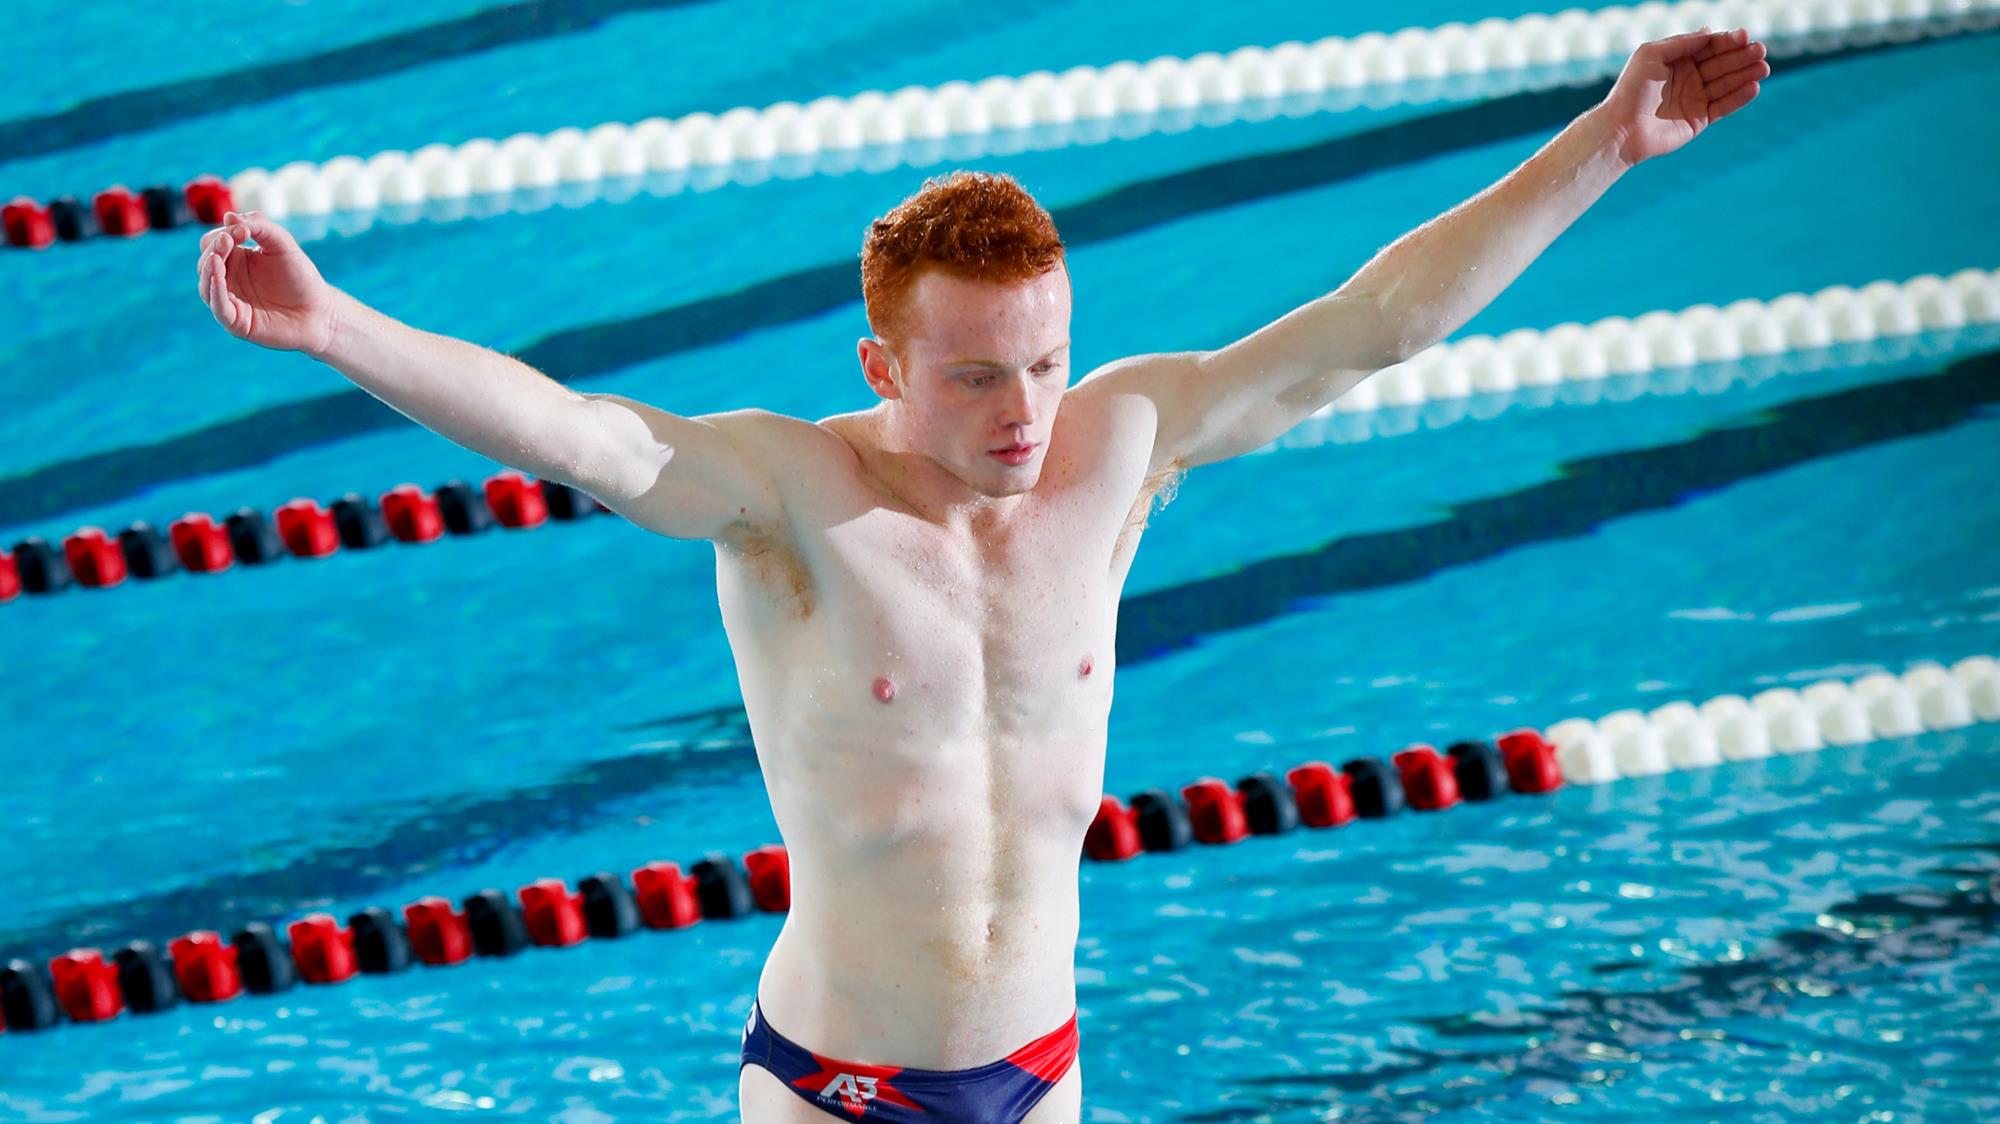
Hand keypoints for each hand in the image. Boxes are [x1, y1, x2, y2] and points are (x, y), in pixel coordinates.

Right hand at [195, 210, 339, 355]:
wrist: (320, 311)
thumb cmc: (301, 277)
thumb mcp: (282, 243)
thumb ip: (259, 225)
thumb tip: (228, 216)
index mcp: (235, 260)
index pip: (212, 243)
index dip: (221, 234)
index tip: (243, 231)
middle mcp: (229, 281)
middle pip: (205, 262)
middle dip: (213, 249)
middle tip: (227, 240)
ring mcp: (231, 302)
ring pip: (206, 285)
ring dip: (208, 270)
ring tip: (216, 257)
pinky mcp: (237, 323)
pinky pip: (219, 308)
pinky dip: (216, 293)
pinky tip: (218, 278)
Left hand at [1603, 26, 1769, 165]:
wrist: (1622, 129)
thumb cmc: (1632, 89)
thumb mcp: (1652, 55)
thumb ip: (1681, 42)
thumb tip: (1709, 31)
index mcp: (1677, 60)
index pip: (1709, 46)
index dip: (1728, 41)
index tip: (1744, 36)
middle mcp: (1688, 77)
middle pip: (1722, 63)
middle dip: (1742, 56)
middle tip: (1760, 50)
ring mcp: (1695, 98)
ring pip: (1727, 83)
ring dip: (1746, 74)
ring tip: (1763, 67)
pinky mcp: (1699, 119)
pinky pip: (1724, 106)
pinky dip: (1739, 97)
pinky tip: (1754, 87)